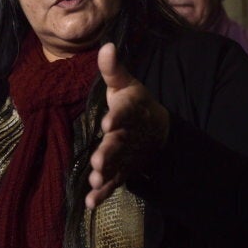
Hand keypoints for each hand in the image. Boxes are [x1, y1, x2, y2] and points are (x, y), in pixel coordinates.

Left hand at [85, 42, 169, 208]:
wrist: (157, 129)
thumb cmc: (135, 103)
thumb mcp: (125, 83)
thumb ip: (113, 69)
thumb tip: (106, 44)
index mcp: (130, 109)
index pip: (125, 112)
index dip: (117, 117)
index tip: (108, 121)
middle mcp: (129, 134)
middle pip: (120, 143)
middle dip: (110, 151)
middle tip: (99, 159)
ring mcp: (127, 154)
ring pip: (117, 165)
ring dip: (106, 174)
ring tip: (95, 180)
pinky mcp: (123, 170)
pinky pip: (114, 182)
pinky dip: (104, 193)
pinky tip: (90, 202)